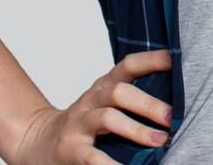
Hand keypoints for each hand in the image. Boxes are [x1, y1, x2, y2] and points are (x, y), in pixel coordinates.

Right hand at [11, 50, 174, 163]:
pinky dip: (111, 164)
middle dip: (147, 103)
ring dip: (136, 129)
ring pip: (108, 118)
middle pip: (119, 92)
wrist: (38, 143)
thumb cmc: (84, 124)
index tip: (174, 58)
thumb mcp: (104, 104)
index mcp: (103, 87)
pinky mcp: (71, 149)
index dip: (150, 59)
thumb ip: (130, 99)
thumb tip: (174, 102)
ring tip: (159, 141)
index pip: (127, 65)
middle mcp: (91, 100)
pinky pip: (92, 156)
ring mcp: (79, 124)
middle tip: (171, 117)